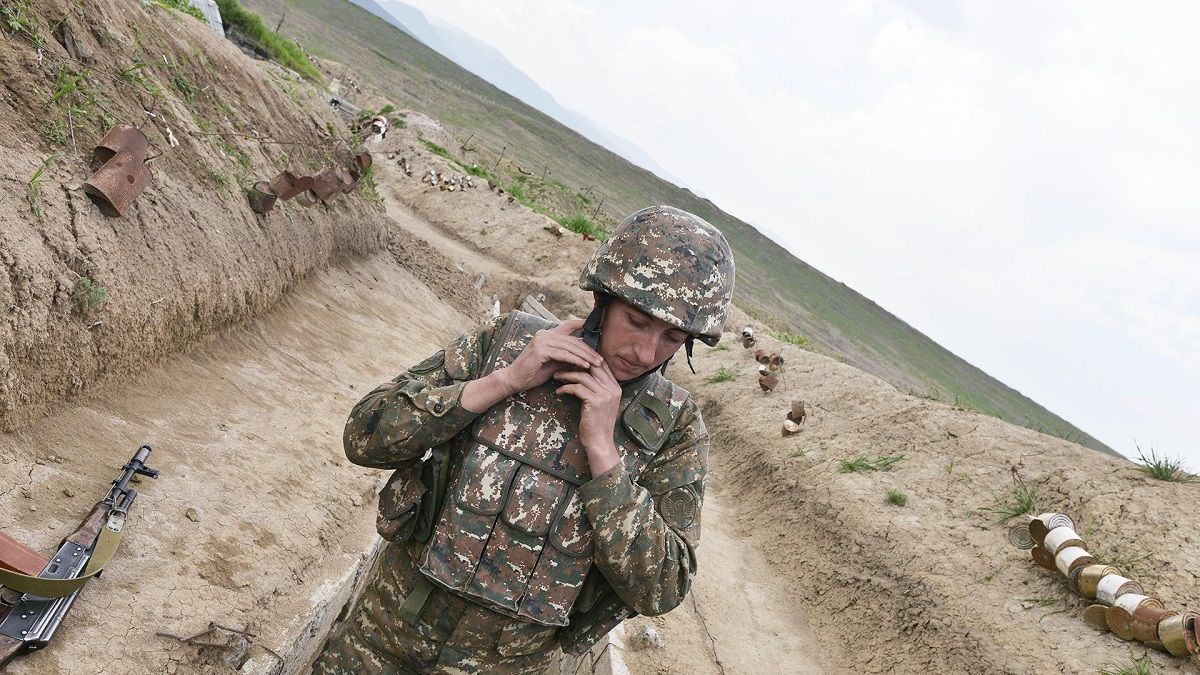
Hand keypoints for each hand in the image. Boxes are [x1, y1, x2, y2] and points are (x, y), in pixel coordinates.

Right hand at [497, 318, 601, 395]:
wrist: (514, 379)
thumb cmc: (533, 372)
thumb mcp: (553, 362)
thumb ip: (566, 356)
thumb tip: (585, 355)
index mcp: (548, 334)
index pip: (569, 325)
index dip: (583, 323)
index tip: (599, 326)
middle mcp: (545, 333)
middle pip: (573, 340)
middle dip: (589, 350)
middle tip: (601, 359)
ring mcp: (541, 340)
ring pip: (570, 347)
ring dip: (585, 356)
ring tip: (597, 363)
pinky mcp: (540, 350)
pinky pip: (563, 354)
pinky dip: (575, 360)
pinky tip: (584, 366)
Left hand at [554, 360, 621, 475]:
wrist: (600, 442)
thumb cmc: (596, 423)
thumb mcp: (600, 402)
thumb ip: (596, 387)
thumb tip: (582, 372)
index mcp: (615, 387)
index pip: (601, 364)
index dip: (585, 359)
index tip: (571, 359)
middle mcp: (613, 389)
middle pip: (593, 366)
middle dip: (575, 363)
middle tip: (561, 364)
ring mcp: (605, 395)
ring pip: (583, 376)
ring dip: (567, 375)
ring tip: (557, 377)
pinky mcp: (595, 402)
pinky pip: (577, 388)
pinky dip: (566, 388)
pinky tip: (559, 391)